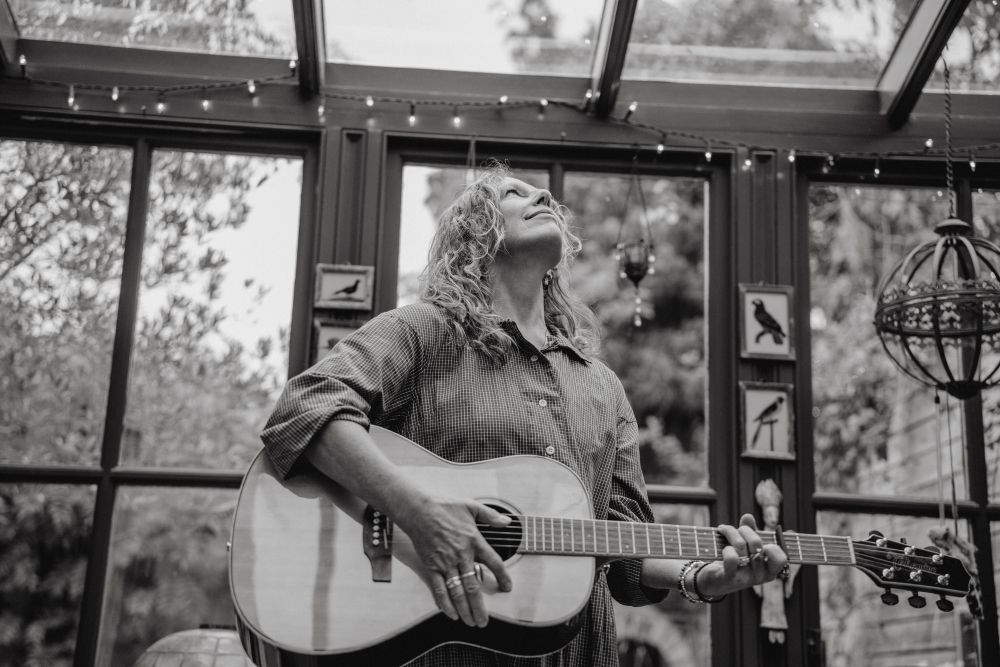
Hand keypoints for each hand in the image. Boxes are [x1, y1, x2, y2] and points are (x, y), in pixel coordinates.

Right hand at [395, 495, 512, 627]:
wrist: (418, 509)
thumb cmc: (444, 507)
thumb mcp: (471, 506)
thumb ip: (490, 516)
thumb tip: (507, 521)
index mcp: (474, 540)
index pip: (493, 563)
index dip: (502, 577)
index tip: (507, 588)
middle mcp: (461, 555)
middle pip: (473, 586)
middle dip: (480, 607)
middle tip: (484, 621)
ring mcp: (445, 562)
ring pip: (457, 592)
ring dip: (465, 609)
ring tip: (471, 622)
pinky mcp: (431, 566)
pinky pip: (438, 588)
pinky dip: (444, 603)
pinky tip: (450, 613)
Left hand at [696, 514, 786, 597]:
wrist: (714, 580)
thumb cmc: (735, 561)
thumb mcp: (745, 546)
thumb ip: (750, 531)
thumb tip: (748, 517)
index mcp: (768, 570)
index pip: (781, 558)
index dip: (773, 546)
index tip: (762, 542)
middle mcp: (759, 576)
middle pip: (757, 544)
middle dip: (745, 530)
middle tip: (737, 530)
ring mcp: (744, 578)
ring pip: (741, 545)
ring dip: (731, 533)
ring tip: (724, 531)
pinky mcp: (728, 578)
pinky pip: (731, 558)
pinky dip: (726, 548)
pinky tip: (723, 547)